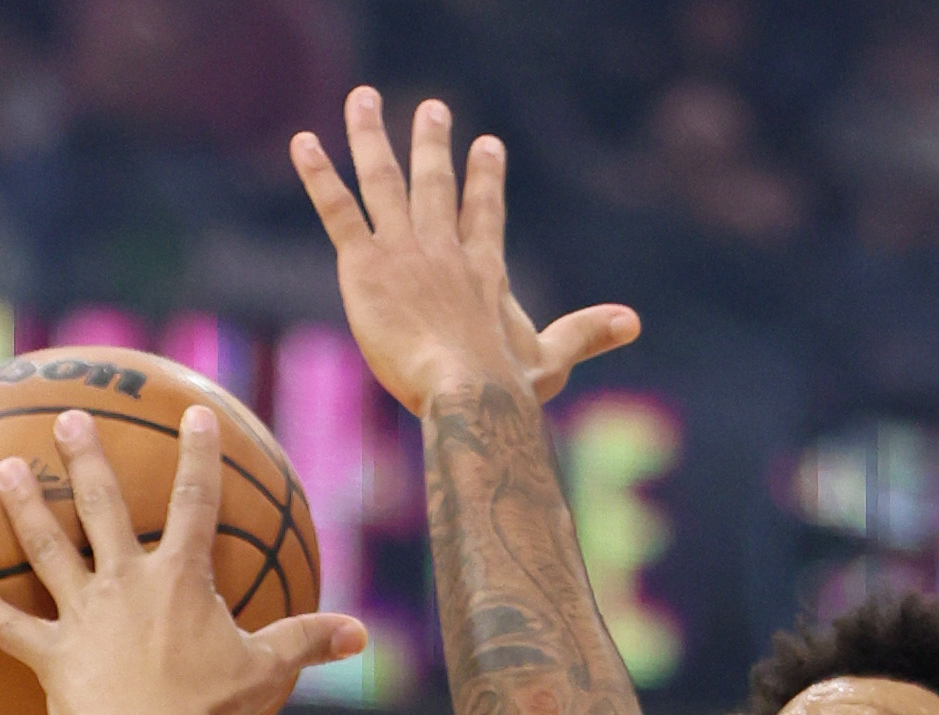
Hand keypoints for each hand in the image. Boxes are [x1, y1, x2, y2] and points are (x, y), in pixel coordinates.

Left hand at [0, 406, 365, 714]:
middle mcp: (125, 583)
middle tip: (67, 418)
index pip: (195, 503)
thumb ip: (308, 643)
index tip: (194, 414)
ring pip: (48, 549)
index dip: (198, 456)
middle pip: (101, 506)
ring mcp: (83, 617)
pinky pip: (12, 630)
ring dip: (25, 507)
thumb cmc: (212, 713)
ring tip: (3, 469)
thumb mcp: (268, 672)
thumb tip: (362, 634)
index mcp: (180, 579)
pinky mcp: (51, 658)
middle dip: (86, 456)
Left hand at [293, 87, 639, 416]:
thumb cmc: (507, 389)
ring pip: (384, 180)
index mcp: (485, 270)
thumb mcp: (551, 361)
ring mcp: (404, 251)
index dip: (485, 179)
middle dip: (432, 142)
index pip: (485, 213)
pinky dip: (320, 176)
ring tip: (363, 98)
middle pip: (435, 183)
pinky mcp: (366, 266)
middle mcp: (445, 249)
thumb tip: (634, 321)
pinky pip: (340, 210)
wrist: (468, 392)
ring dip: (371, 135)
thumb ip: (586, 334)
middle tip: (430, 108)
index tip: (488, 144)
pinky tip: (303, 142)